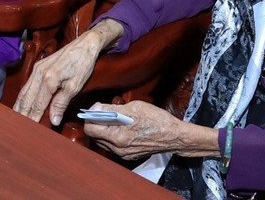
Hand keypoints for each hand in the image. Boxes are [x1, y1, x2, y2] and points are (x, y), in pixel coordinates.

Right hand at [14, 22, 120, 124]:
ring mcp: (36, 69)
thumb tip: (53, 120)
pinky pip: (27, 86)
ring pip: (24, 92)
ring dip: (19, 107)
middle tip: (18, 130)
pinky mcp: (38, 67)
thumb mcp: (75, 86)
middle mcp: (39, 73)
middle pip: (26, 99)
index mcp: (49, 79)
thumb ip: (61, 103)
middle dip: (21, 115)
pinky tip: (22, 105)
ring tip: (16, 121)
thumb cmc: (82, 64)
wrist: (84, 45)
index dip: (33, 119)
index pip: (37, 105)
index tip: (30, 132)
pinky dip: (23, 98)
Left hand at [84, 101, 219, 159]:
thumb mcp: (133, 107)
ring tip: (114, 118)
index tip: (96, 108)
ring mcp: (123, 154)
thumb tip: (95, 108)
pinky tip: (121, 126)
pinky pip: (112, 145)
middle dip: (96, 122)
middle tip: (105, 111)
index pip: (90, 129)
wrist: (174, 136)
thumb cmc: (156, 119)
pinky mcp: (128, 155)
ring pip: (103, 140)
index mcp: (118, 138)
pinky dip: (112, 135)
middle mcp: (119, 149)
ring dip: (104, 128)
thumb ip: (111, 109)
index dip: (90, 116)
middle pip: (95, 136)